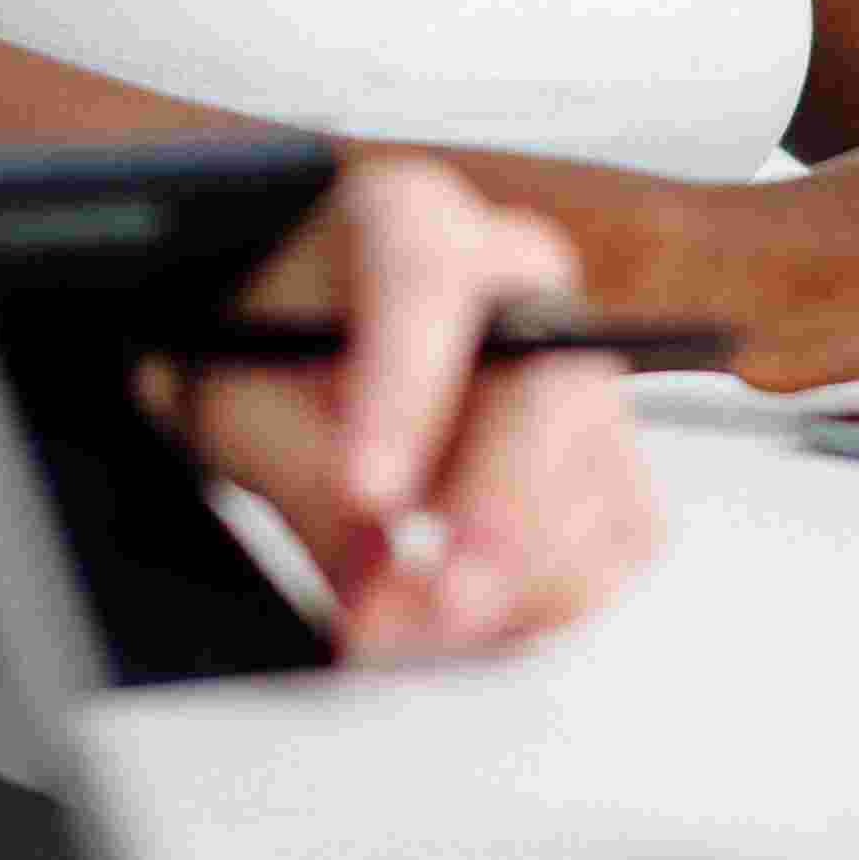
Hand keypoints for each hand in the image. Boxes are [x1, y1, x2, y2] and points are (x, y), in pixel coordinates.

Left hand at [170, 156, 662, 659]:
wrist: (307, 353)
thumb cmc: (270, 353)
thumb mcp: (238, 401)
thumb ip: (305, 477)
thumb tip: (380, 577)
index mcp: (409, 221)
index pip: (425, 284)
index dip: (403, 394)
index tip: (367, 492)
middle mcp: (516, 277)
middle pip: (549, 388)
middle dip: (496, 516)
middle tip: (431, 607)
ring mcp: (573, 362)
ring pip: (599, 475)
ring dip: (523, 583)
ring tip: (422, 639)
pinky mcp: (602, 452)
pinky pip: (620, 538)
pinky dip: (557, 601)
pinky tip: (478, 631)